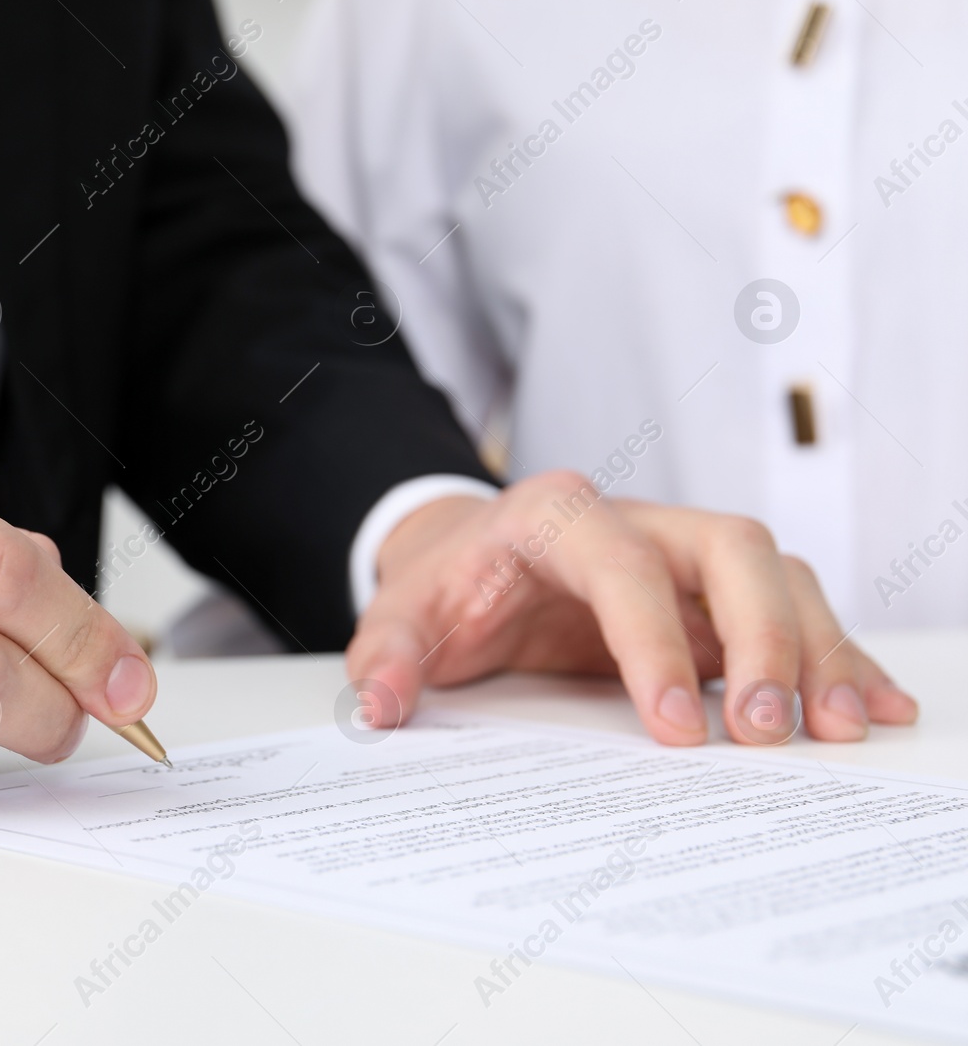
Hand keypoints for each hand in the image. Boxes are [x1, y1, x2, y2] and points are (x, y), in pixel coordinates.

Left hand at [346, 470, 917, 744]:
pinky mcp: (709, 592)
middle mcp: (634, 520)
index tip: (676, 728)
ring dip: (814, 649)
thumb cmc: (444, 585)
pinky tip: (866, 704)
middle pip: (730, 548)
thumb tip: (381, 708)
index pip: (624, 565)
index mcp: (554, 515)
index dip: (656, 641)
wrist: (465, 557)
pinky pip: (789, 607)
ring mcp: (681, 553)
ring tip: (836, 730)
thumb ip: (387, 657)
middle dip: (764, 636)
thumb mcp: (401, 616)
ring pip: (776, 574)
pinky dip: (831, 655)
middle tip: (769, 733)